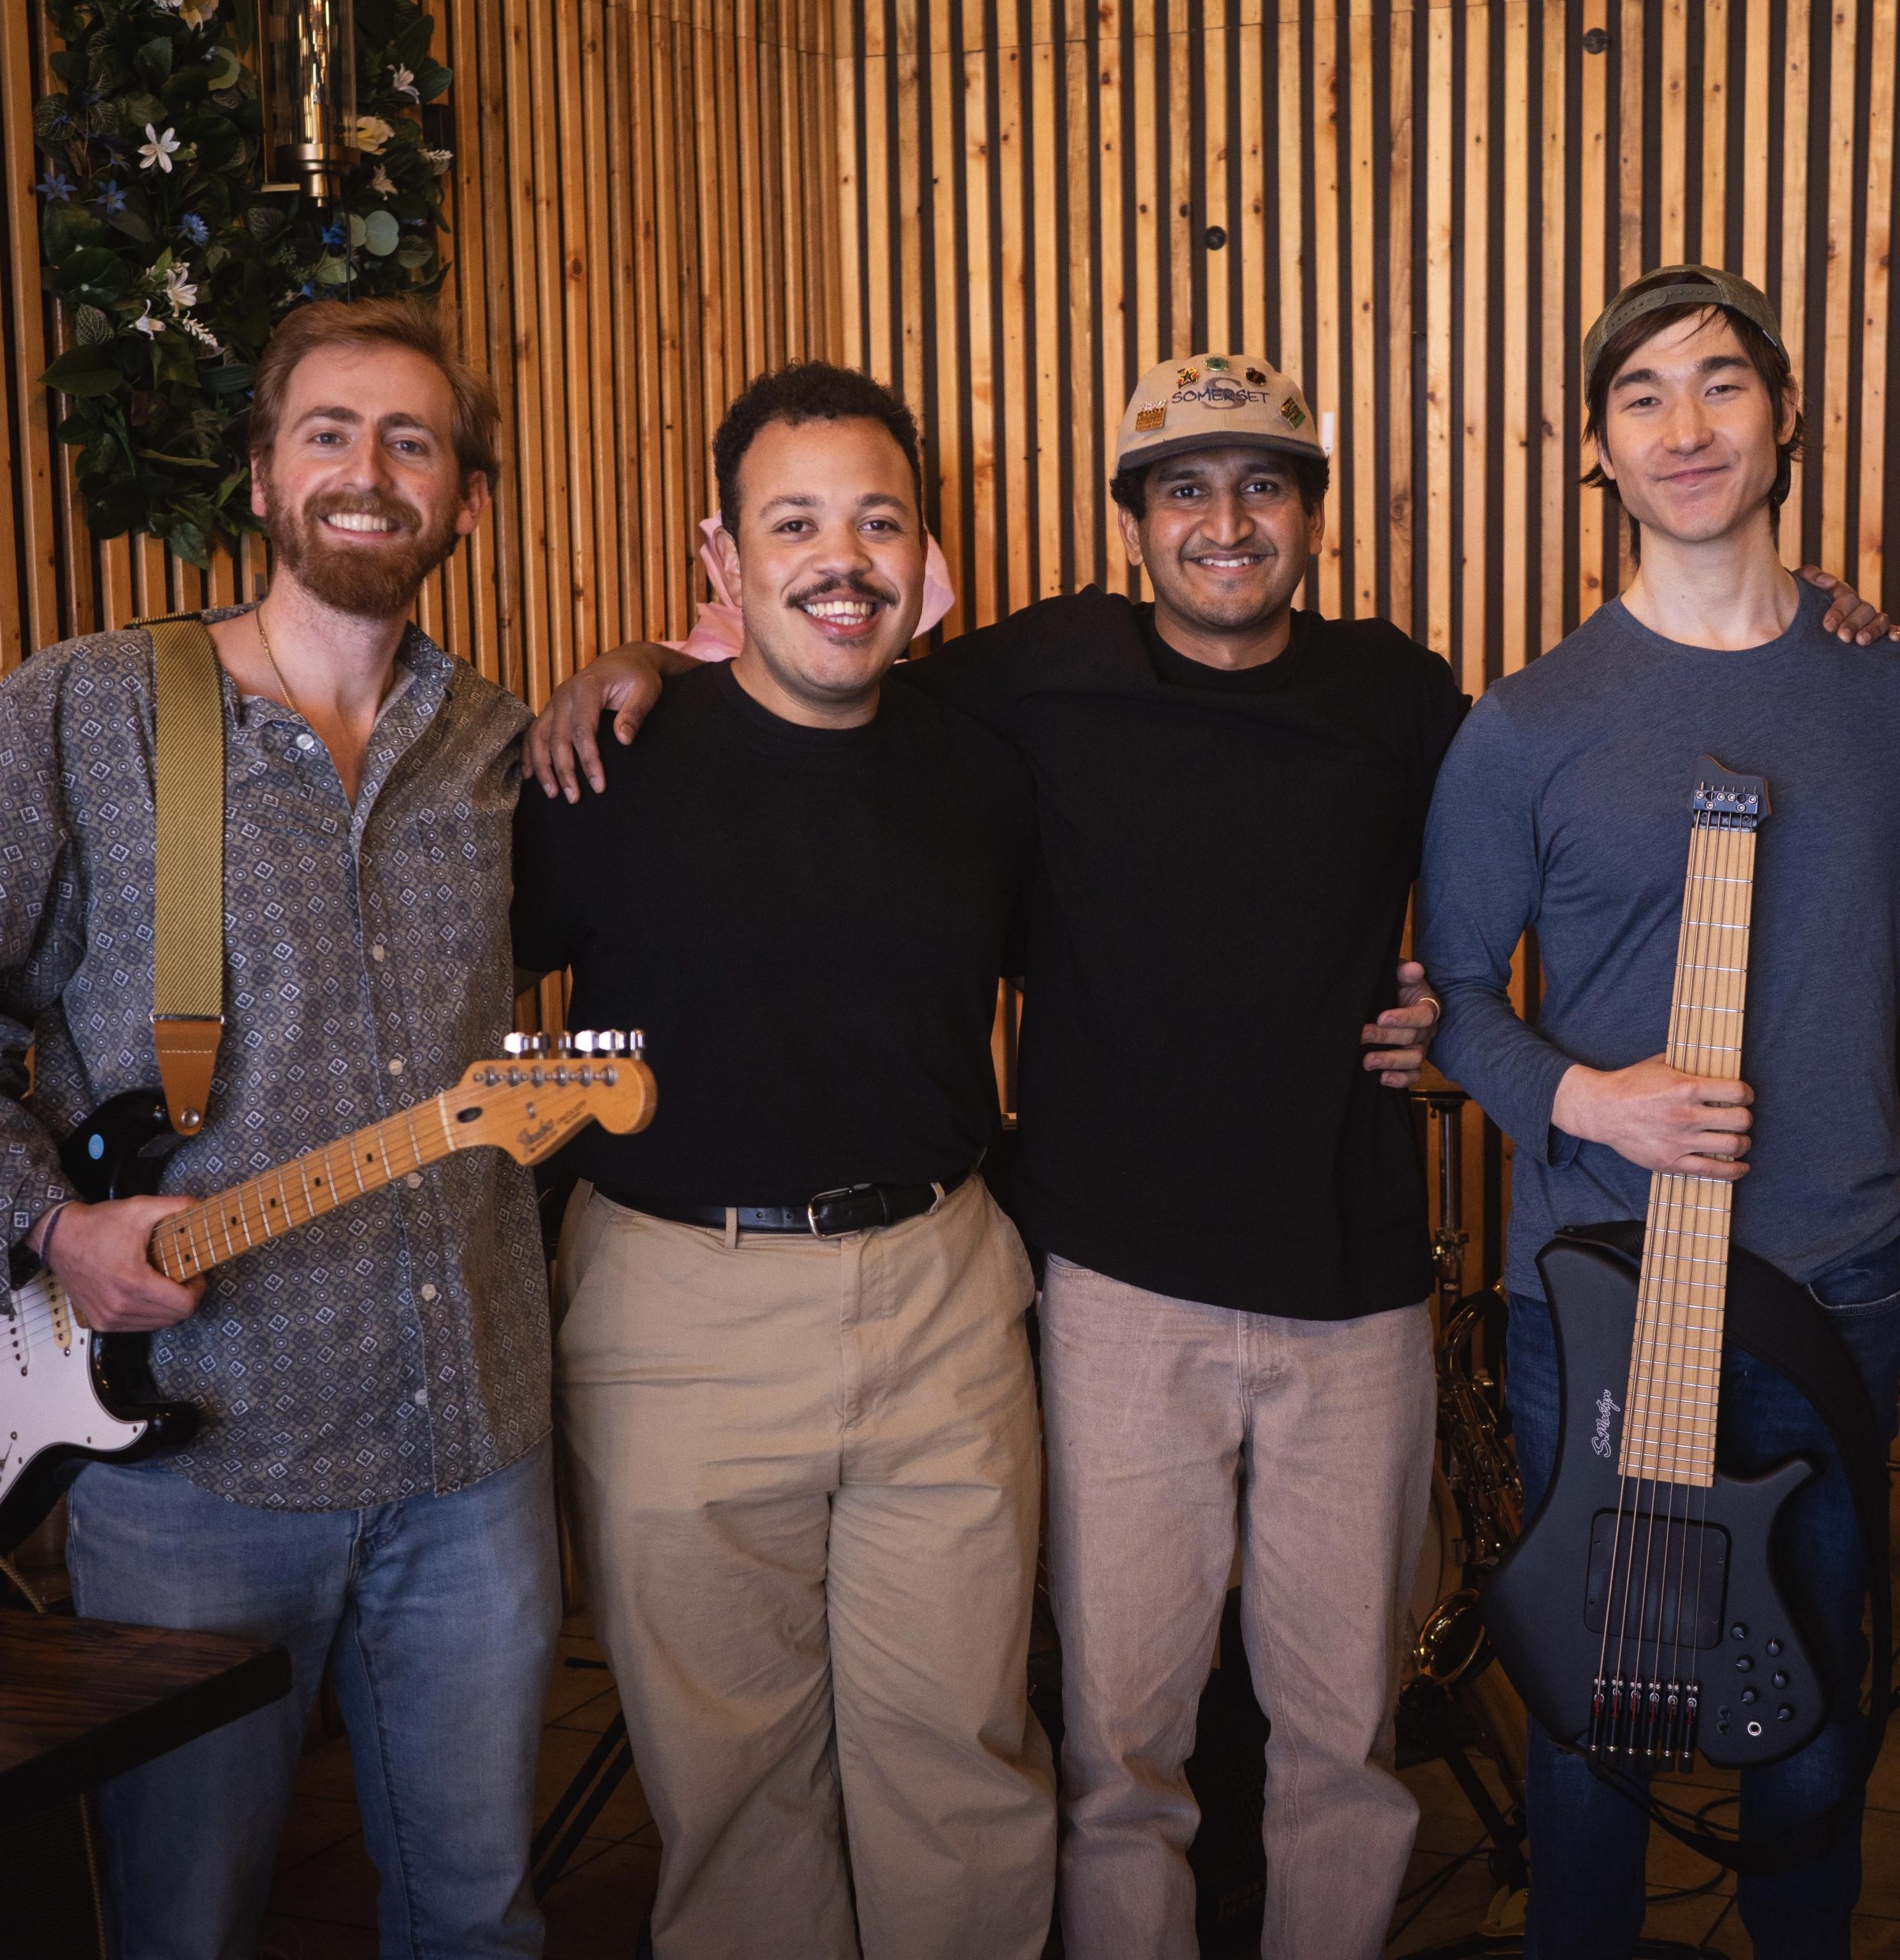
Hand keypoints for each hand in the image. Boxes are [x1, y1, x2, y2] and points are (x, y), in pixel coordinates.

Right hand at [40, 1197, 204, 1330]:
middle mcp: (119, 1307)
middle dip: (185, 1297)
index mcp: (132, 1283)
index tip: (195, 1275)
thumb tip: (201, 1207)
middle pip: (174, 1317)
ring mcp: (107, 1318)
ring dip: (167, 1307)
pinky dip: (148, 1314)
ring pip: (157, 1325)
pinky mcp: (99, 1322)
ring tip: (165, 1283)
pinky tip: (147, 1293)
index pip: (183, 1305)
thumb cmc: (98, 1224)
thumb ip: (176, 1206)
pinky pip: (137, 1326)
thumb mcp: (140, 1208)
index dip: (197, 1290)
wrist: (58, 1237)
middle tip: (183, 1277)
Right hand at [525, 643, 670, 801]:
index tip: (599, 786)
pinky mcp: (553, 708)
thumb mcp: (646, 692)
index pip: (583, 731)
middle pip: (557, 738)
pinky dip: (529, 753)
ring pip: (539, 737)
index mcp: (587, 689)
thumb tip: (624, 740)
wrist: (626, 661)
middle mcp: (564, 694)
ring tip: (552, 793)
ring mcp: (555, 701)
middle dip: (564, 771)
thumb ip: (635, 714)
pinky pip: (534, 732)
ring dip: (542, 767)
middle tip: (574, 798)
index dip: (589, 761)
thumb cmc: (638, 677)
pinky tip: (530, 775)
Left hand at [1361, 959, 1439, 1087]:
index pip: (1422, 1015)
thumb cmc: (1398, 987)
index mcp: (1427, 1008)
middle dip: (1384, 1037)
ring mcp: (1420, 1049)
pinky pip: (1413, 1076)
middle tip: (1362, 1034)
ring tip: (1367, 1061)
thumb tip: (1413, 968)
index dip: (1404, 1018)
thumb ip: (1405, 973)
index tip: (1382, 1018)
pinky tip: (1383, 1079)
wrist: (1393, 1001)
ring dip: (1390, 1061)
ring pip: (1413, 1060)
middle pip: (1412, 1038)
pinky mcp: (1411, 1064)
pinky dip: (1400, 1080)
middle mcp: (1426, 1031)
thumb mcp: (1400, 976)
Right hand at [1551, 1056, 1751, 1179]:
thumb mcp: (1660, 1064)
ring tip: (1739, 1140)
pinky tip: (1741, 1166)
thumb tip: (1716, 1062)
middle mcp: (1686, 1116)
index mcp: (1685, 1088)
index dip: (1746, 1094)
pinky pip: (1712, 1170)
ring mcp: (1679, 1141)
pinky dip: (1734, 1170)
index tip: (1743, 1096)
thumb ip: (1689, 1065)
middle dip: (1745, 1118)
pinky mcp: (1671, 1161)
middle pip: (1740, 1120)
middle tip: (1739, 1118)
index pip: (1737, 1092)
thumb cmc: (1630, 1084)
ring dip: (1743, 1142)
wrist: (1601, 1110)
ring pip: (1733, 1145)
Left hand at [1796, 566, 1899, 644]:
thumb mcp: (1796, 586)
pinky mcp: (1869, 633)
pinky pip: (1887, 630)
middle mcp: (1855, 606)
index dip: (1839, 611)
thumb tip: (1830, 581)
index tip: (1828, 626)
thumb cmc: (1791, 604)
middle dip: (1854, 623)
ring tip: (1861, 641)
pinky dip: (1895, 632)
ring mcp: (1864, 620)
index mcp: (1839, 594)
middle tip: (1843, 637)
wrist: (1785, 621)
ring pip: (1879, 619)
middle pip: (1864, 609)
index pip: (1847, 598)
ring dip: (1873, 630)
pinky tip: (1895, 638)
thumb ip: (1809, 577)